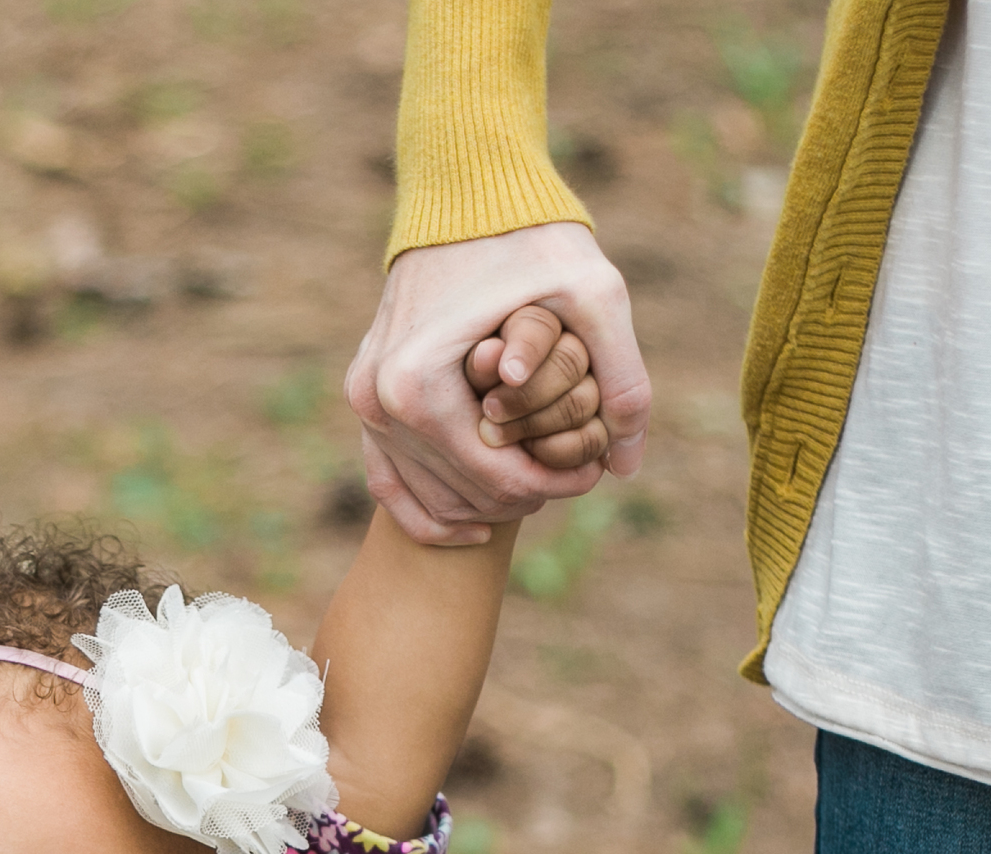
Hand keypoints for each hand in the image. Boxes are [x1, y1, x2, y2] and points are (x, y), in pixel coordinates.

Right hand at [344, 221, 650, 544]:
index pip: (491, 478)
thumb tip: (625, 465)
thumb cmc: (530, 238)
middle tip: (573, 475)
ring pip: (424, 497)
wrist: (464, 193)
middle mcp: (378, 401)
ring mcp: (365, 402)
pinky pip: (387, 479)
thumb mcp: (597, 294)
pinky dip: (428, 510)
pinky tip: (475, 523)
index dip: (551, 486)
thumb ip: (623, 378)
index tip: (592, 471)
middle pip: (457, 494)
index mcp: (420, 385)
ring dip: (482, 505)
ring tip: (538, 482)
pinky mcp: (366, 397)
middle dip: (521, 496)